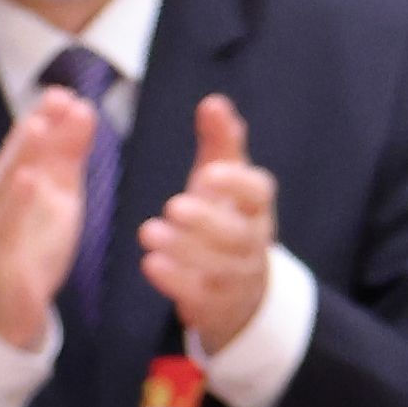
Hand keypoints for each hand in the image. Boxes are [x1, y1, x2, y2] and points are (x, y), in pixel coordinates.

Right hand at [0, 81, 101, 350]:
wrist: (4, 311)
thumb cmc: (30, 247)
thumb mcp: (58, 196)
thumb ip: (67, 156)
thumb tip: (82, 108)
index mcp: (11, 181)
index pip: (28, 143)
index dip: (46, 118)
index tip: (67, 93)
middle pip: (15, 157)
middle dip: (35, 128)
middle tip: (54, 98)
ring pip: (6, 185)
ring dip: (21, 154)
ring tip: (37, 126)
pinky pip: (6, 226)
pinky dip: (16, 202)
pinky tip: (27, 180)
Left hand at [138, 93, 280, 352]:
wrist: (238, 289)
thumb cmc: (225, 220)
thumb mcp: (223, 181)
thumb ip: (220, 143)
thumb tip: (213, 102)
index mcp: (256, 208)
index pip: (258, 193)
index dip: (236, 184)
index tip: (208, 173)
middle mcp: (253, 242)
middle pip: (239, 234)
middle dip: (207, 220)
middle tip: (173, 206)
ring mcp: (238, 277)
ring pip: (219, 267)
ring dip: (184, 250)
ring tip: (149, 232)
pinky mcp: (217, 304)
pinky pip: (201, 296)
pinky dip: (176, 281)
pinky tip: (149, 264)